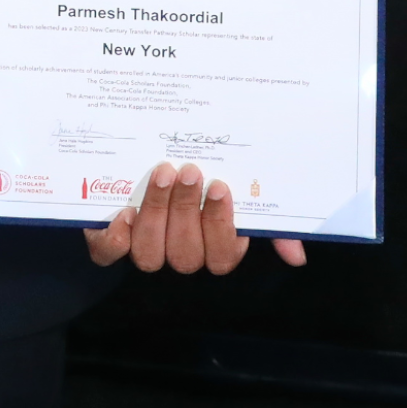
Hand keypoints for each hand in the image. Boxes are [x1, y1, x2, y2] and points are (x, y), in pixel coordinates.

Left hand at [84, 161, 306, 273]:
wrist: (146, 150)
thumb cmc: (200, 174)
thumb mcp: (238, 187)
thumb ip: (270, 222)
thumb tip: (297, 258)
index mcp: (211, 243)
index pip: (222, 257)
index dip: (220, 226)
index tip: (220, 187)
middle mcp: (177, 250)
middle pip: (185, 254)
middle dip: (187, 210)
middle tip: (190, 170)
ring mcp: (143, 246)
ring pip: (150, 254)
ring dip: (157, 213)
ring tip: (163, 174)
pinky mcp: (108, 238)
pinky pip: (108, 254)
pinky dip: (116, 238)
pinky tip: (125, 211)